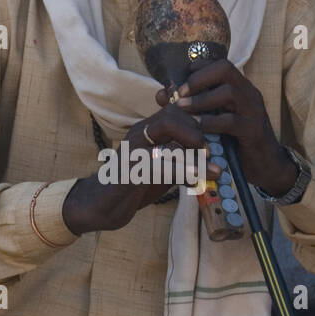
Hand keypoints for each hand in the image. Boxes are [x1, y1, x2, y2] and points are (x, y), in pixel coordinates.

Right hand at [62, 109, 221, 235]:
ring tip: (212, 165)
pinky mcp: (129, 172)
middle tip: (210, 152)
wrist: (102, 206)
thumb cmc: (132, 186)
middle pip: (170, 115)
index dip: (195, 118)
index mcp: (146, 132)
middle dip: (195, 130)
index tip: (212, 136)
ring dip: (193, 146)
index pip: (173, 110)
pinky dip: (183, 171)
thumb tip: (212, 161)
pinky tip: (199, 179)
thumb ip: (181, 159)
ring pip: (165, 131)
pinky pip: (159, 165)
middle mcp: (138, 136)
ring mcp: (132, 151)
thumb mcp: (162, 168)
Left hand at [158, 60, 296, 193]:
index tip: (179, 83)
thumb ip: (193, 106)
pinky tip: (195, 127)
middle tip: (179, 93)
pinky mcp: (253, 131)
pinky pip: (231, 121)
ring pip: (228, 93)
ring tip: (181, 108)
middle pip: (225, 69)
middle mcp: (249, 94)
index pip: (219, 64)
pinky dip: (210, 122)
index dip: (197, 69)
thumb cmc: (236, 142)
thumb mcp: (214, 120)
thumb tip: (162, 94)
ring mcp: (253, 111)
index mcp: (240, 88)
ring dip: (201, 99)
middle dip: (198, 78)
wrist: (266, 167)